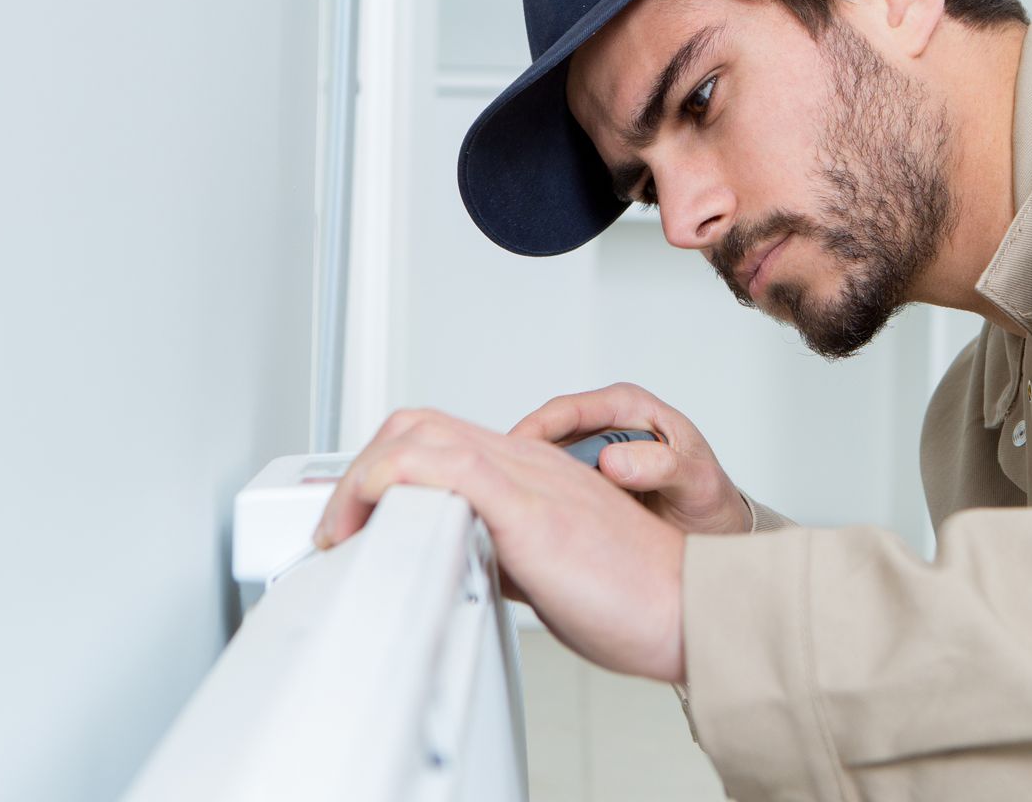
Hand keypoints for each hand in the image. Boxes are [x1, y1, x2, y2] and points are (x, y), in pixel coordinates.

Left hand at [313, 408, 686, 683]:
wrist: (688, 607)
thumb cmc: (636, 596)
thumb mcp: (551, 569)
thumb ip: (506, 551)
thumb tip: (462, 563)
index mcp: (534, 474)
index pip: (441, 441)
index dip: (388, 470)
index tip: (360, 520)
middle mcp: (528, 462)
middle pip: (420, 424)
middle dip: (362, 469)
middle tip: (342, 525)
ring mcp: (528, 477)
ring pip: (421, 432)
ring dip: (363, 477)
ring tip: (346, 530)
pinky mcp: (528, 506)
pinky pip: (442, 464)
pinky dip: (388, 480)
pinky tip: (373, 523)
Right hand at [511, 382, 751, 536]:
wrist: (714, 532)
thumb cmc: (710, 498)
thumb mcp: (696, 481)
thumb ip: (662, 467)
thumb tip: (614, 460)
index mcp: (631, 408)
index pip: (571, 410)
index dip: (537, 430)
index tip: (514, 453)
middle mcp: (606, 425)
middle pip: (547, 434)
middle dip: (518, 457)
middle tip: (495, 484)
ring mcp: (593, 454)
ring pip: (543, 460)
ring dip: (523, 479)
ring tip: (502, 503)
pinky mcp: (586, 481)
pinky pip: (552, 484)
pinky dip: (536, 497)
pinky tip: (524, 518)